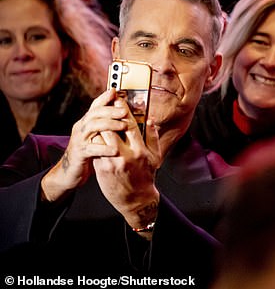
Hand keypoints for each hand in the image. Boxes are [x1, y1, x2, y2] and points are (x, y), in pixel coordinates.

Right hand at [40, 89, 126, 202]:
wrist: (69, 173)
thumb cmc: (88, 153)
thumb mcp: (97, 137)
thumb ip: (106, 127)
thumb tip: (123, 114)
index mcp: (87, 123)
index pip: (95, 106)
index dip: (104, 97)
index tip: (115, 90)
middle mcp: (81, 128)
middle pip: (94, 113)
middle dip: (110, 110)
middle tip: (125, 111)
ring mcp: (79, 140)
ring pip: (92, 127)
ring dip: (109, 125)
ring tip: (123, 126)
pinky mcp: (79, 153)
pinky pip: (91, 148)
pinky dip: (103, 148)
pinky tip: (115, 149)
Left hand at [93, 98, 161, 235]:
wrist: (136, 200)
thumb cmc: (146, 176)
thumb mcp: (155, 156)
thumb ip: (152, 137)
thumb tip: (150, 119)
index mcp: (140, 150)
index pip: (129, 124)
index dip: (122, 109)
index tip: (118, 99)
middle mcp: (126, 154)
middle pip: (112, 128)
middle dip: (107, 115)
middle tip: (105, 105)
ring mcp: (112, 162)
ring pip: (101, 137)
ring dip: (98, 126)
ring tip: (98, 119)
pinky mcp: (102, 168)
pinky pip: (96, 149)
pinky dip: (95, 140)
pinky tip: (94, 135)